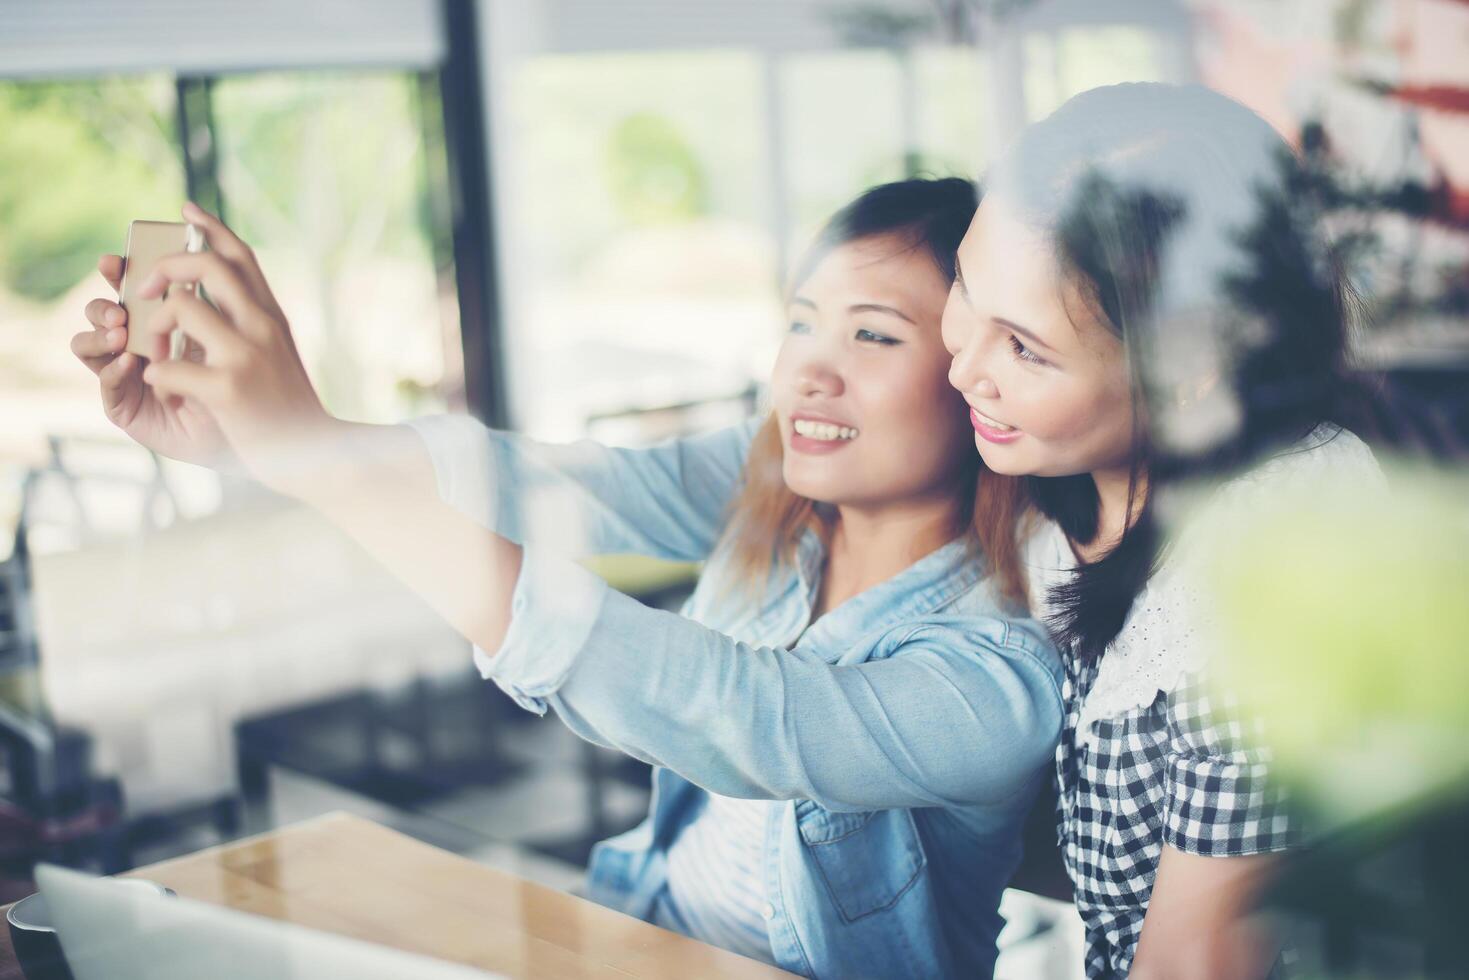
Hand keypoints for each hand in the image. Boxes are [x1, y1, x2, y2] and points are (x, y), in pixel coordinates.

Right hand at [72, 250, 230, 467]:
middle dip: (105, 300)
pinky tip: (129, 362)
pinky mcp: (124, 403)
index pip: (134, 287)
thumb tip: (200, 246)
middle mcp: (142, 343)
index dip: (122, 268)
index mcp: (165, 321)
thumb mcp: (232, 337)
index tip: (117, 260)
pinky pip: (105, 379)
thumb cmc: (246, 387)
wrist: (254, 440)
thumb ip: (212, 300)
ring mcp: (129, 373)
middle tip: (121, 306)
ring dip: (101, 331)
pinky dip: (113, 367)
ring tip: (120, 332)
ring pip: (90, 340)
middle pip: (106, 308)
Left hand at [126, 202, 338, 497]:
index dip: (210, 227)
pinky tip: (165, 388)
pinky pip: (168, 365)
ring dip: (152, 326)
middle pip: (207, 266)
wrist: (314, 453)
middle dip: (165, 269)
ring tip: (152, 349)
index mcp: (271, 316)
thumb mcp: (277, 353)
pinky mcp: (228, 389)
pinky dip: (156, 374)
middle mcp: (262, 327)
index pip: (240, 255)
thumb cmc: (286, 407)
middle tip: (145, 290)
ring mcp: (246, 356)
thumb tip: (216, 295)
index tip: (186, 210)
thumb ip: (252, 322)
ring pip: (181, 307)